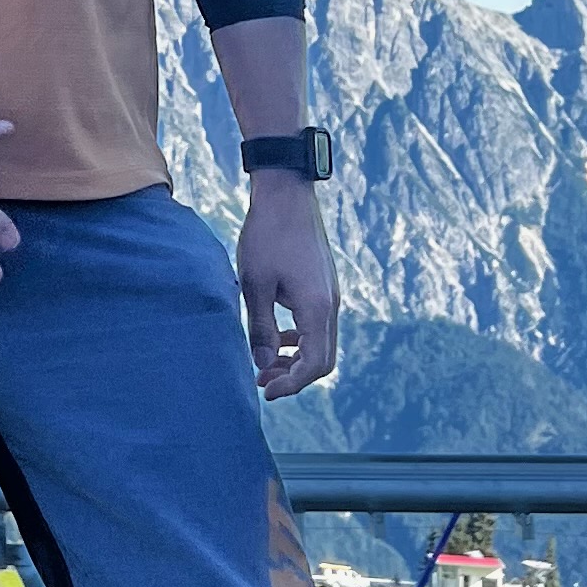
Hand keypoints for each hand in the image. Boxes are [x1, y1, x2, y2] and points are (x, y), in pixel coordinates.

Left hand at [238, 169, 338, 398]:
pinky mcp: (323, 285)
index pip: (314, 364)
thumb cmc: (267, 235)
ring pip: (320, 342)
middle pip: (322, 359)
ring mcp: (330, 294)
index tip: (266, 392)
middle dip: (294, 376)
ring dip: (295, 358)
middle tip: (263, 383)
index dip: (291, 384)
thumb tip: (263, 365)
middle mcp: (330, 305)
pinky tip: (275, 336)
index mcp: (317, 308)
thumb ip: (261, 329)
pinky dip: (299, 338)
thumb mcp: (256, 285)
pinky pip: (316, 324)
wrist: (286, 194)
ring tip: (264, 364)